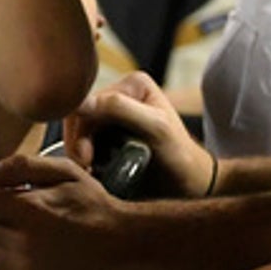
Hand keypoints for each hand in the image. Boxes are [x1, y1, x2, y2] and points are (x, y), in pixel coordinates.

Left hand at [0, 155, 125, 269]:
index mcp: (28, 208)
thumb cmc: (91, 204)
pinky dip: (4, 267)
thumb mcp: (63, 171)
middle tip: (14, 215)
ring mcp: (27, 269)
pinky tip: (26, 256)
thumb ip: (22, 166)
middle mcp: (24, 242)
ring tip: (21, 235)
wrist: (120, 245)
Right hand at [63, 72, 213, 198]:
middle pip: (80, 116)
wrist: (191, 186)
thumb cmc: (181, 158)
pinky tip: (95, 171)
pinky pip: (86, 143)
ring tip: (92, 172)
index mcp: (132, 84)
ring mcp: (115, 115)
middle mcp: (121, 94)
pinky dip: (85, 158)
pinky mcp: (111, 135)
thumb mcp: (155, 129)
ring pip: (80, 131)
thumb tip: (80, 100)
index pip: (87, 101)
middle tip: (87, 169)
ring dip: (80, 153)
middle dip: (79, 144)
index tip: (86, 159)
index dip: (80, 130)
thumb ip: (119, 109)